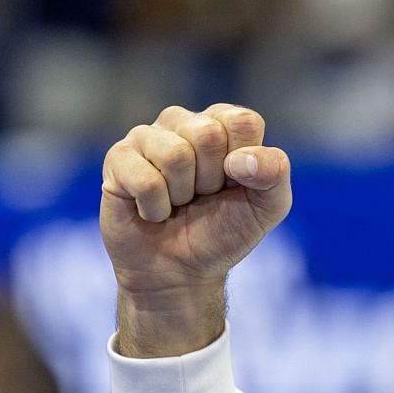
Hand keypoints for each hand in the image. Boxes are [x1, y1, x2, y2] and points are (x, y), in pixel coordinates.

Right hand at [101, 104, 291, 355]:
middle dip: (211, 180)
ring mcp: (147, 137)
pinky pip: (145, 180)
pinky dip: (156, 209)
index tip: (235, 184)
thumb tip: (239, 159)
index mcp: (223, 124)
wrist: (181, 271)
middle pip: (207, 134)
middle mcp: (184, 123)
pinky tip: (154, 211)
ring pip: (175, 154)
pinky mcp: (118, 159)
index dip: (244, 163)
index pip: (242, 121)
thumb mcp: (269, 206)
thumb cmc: (225, 231)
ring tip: (178, 202)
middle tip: (203, 196)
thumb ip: (275, 172)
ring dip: (182, 194)